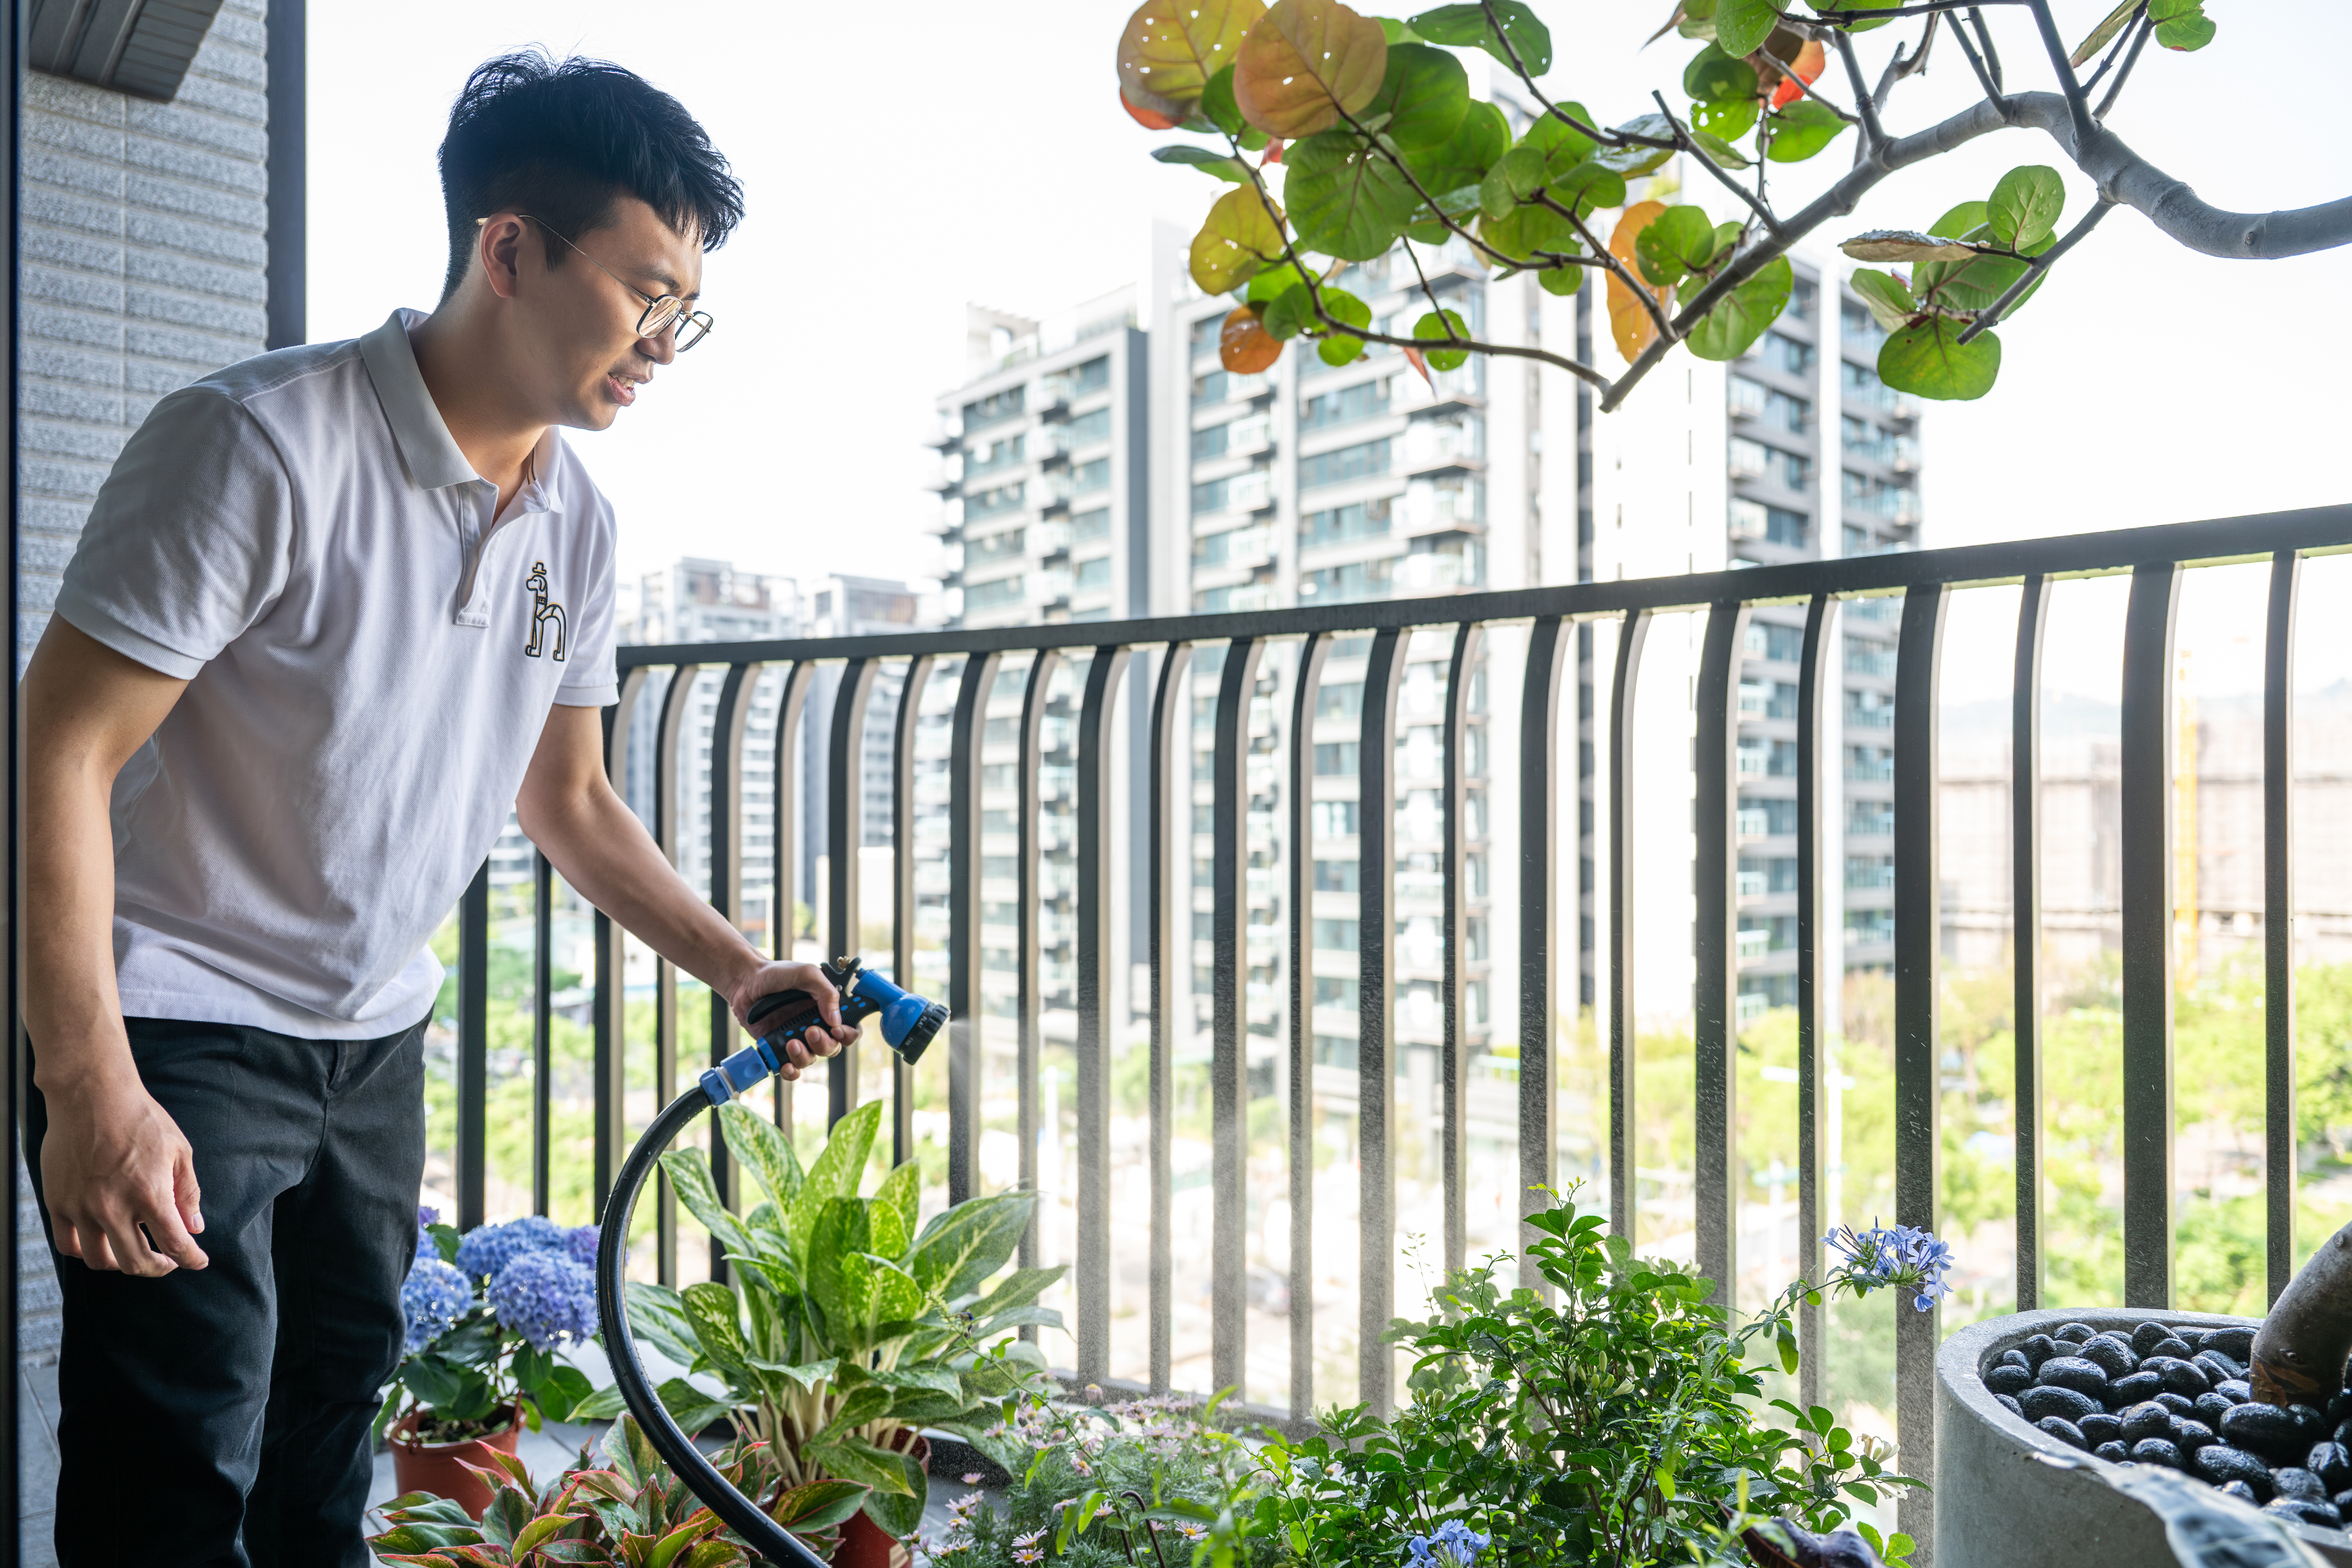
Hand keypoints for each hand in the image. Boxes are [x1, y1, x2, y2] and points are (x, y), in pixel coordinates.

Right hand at [38, 1069, 206, 1275]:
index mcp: (150, 1194)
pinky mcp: (58, 1202)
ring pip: (100, 1260)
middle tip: (167, 1261)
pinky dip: (85, 1250)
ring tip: (133, 1251)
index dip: (192, 1259)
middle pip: (136, 1263)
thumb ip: (187, 1193)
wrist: (92, 1095)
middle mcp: (114, 1207)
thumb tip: (195, 1228)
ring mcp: (82, 1207)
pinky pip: (68, 1244)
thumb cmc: (141, 1119)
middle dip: (157, 1268)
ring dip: (121, 1262)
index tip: (198, 1262)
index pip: (175, 1244)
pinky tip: (99, 1241)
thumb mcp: (179, 1151)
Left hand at [726, 959, 859, 1081]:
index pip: (848, 1028)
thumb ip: (826, 992)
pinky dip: (791, 1071)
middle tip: (810, 1031)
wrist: (744, 981)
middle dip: (825, 1044)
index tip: (838, 1030)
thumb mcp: (806, 974)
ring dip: (804, 1056)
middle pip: (832, 1047)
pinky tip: (786, 1065)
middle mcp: (813, 1025)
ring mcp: (796, 1038)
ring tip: (790, 1042)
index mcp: (825, 1009)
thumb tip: (836, 1020)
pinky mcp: (778, 1048)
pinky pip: (791, 1067)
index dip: (848, 1033)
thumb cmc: (776, 973)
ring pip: (812, 1059)